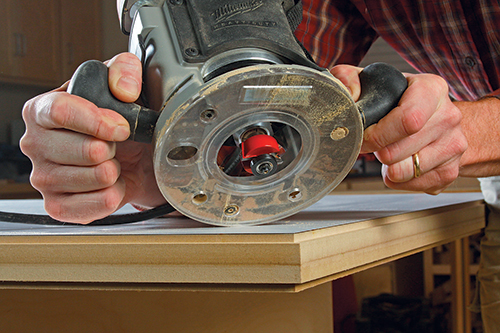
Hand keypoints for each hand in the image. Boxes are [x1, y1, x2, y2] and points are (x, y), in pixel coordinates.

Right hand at [20, 52, 165, 223]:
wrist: (128, 157)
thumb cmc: (118, 121)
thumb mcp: (124, 84)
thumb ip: (125, 71)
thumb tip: (123, 89)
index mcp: (41, 110)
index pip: (60, 112)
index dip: (98, 121)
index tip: (121, 127)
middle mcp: (34, 144)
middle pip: (84, 150)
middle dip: (112, 148)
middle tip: (113, 145)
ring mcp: (43, 178)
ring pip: (96, 178)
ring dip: (115, 171)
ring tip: (111, 162)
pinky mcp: (58, 206)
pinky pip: (98, 204)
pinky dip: (115, 194)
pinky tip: (110, 183)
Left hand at [331, 64, 466, 193]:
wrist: (438, 118)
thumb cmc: (402, 101)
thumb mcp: (375, 81)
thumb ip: (349, 78)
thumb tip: (346, 91)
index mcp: (431, 89)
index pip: (408, 120)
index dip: (377, 135)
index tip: (365, 136)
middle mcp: (448, 117)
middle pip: (397, 152)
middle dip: (377, 151)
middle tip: (374, 144)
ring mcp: (453, 145)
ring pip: (404, 172)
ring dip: (388, 166)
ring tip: (389, 151)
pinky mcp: (450, 171)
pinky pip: (413, 185)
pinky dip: (398, 180)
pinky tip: (399, 163)